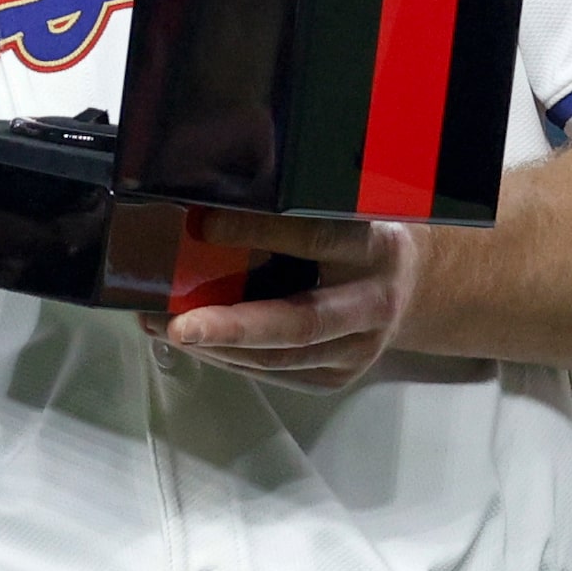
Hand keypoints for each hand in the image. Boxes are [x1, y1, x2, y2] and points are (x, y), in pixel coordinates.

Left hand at [149, 210, 425, 389]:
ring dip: (216, 346)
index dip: (258, 234)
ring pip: (281, 357)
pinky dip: (229, 358)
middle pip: (300, 322)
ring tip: (160, 325)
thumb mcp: (337, 205)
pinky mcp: (339, 376)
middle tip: (176, 325)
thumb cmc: (356, 232)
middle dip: (233, 327)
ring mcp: (359, 349)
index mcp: (374, 246)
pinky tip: (194, 342)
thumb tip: (206, 194)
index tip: (203, 225)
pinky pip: (276, 373)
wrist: (411, 285)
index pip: (315, 238)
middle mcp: (372, 304)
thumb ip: (291, 205)